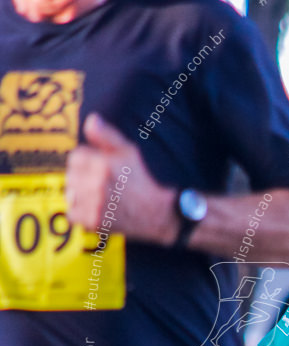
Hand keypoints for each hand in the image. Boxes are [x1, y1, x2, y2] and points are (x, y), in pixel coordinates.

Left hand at [66, 114, 176, 244]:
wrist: (156, 213)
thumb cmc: (142, 180)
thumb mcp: (129, 152)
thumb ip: (107, 135)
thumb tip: (91, 120)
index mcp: (103, 164)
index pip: (75, 157)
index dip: (87, 162)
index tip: (100, 169)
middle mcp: (97, 183)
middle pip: (71, 176)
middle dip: (83, 179)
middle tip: (104, 186)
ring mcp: (94, 203)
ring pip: (70, 194)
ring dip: (81, 196)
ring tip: (100, 198)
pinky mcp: (93, 221)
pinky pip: (72, 214)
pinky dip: (81, 214)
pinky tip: (97, 210)